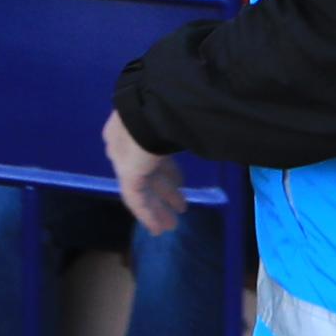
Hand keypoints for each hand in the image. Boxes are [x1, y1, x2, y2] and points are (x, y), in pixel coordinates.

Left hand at [100, 111, 188, 240]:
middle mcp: (126, 144)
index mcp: (138, 127)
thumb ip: (186, 131)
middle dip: (165, 190)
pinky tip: (158, 229)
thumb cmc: (174, 108)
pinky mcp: (127, 174)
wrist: (152, 107)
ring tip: (172, 224)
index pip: (152, 154)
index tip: (181, 182)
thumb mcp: (179, 120)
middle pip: (148, 173)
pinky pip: (136, 199)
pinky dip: (148, 214)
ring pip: (142, 189)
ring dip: (158, 207)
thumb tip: (211, 131)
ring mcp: (124, 159)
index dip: (168, 170)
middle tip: (180, 205)